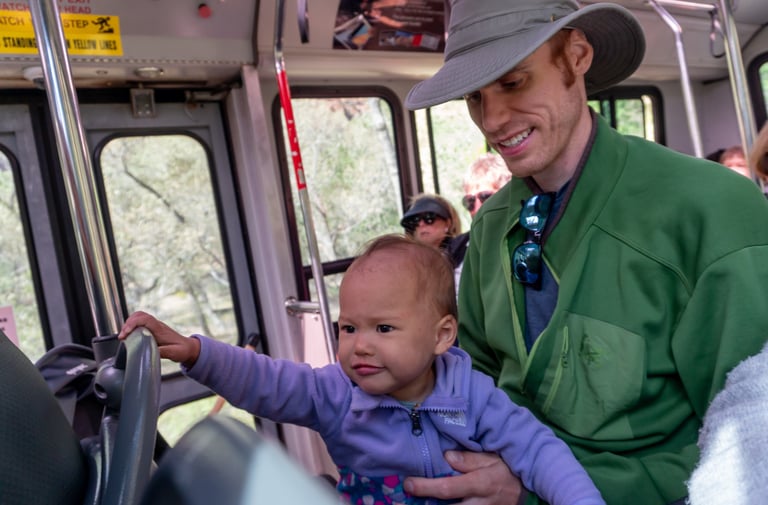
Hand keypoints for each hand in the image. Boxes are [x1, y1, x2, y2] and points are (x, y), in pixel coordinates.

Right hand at [118, 310, 200, 366]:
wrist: (188, 348)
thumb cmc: (182, 350)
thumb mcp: (175, 353)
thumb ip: (164, 352)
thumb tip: (151, 352)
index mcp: (160, 329)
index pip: (145, 319)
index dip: (133, 324)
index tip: (125, 335)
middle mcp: (156, 325)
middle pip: (139, 315)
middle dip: (127, 323)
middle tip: (122, 337)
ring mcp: (153, 326)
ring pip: (138, 317)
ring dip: (128, 324)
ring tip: (123, 336)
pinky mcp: (151, 330)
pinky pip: (139, 323)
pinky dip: (131, 327)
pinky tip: (128, 336)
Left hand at [404, 451, 523, 504]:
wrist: (527, 490)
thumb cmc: (506, 470)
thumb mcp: (492, 458)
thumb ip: (470, 459)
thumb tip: (447, 457)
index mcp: (481, 484)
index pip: (449, 489)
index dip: (426, 488)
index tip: (409, 484)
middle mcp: (479, 504)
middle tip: (401, 504)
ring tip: (411, 504)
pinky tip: (430, 504)